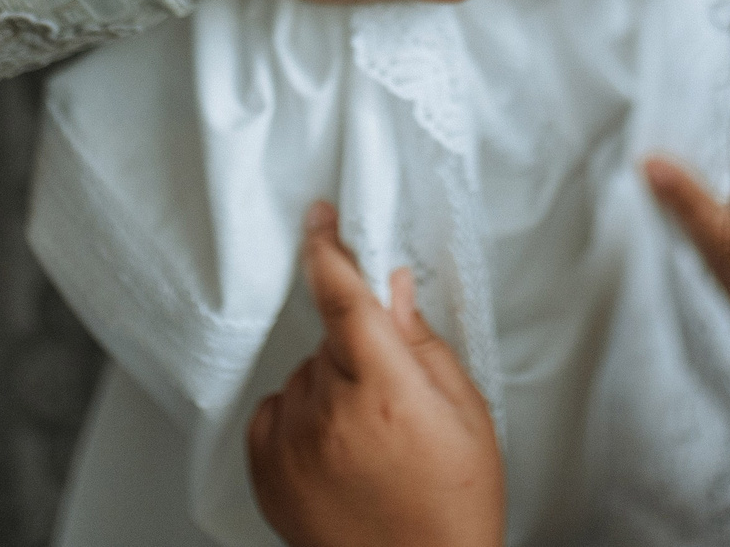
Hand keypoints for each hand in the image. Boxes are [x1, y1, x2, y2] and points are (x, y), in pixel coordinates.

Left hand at [247, 204, 503, 546]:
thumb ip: (422, 342)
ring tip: (370, 442)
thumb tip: (393, 286)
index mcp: (386, 392)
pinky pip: (276, 410)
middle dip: (358, 351)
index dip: (329, 249)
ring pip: (303, 375)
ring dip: (329, 388)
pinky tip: (338, 454)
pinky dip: (301, 418)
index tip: (320, 220)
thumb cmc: (451, 510)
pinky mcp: (264, 470)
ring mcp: (290, 444)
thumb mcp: (464, 415)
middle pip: (330, 340)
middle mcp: (328, 414)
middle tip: (394, 401)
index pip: (344, 297)